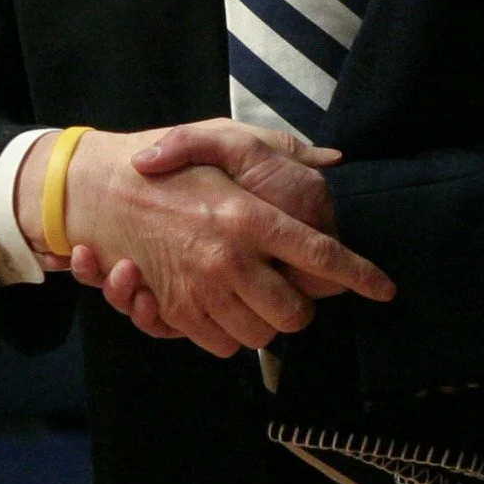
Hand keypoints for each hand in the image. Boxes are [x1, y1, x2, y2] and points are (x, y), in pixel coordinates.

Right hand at [36, 123, 392, 356]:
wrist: (99, 188)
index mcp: (248, 216)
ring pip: (260, 334)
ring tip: (259, 292)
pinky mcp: (173, 310)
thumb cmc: (169, 161)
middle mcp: (227, 259)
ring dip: (267, 321)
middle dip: (304, 306)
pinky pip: (220, 344)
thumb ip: (285, 150)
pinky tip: (228, 304)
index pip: (322, 256)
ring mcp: (198, 289)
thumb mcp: (227, 139)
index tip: (385, 290)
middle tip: (295, 285)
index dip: (360, 276)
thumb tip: (332, 157)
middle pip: (294, 313)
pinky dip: (232, 332)